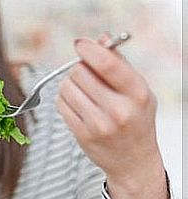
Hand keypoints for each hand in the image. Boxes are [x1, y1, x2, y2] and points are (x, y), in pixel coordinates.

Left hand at [55, 33, 164, 188]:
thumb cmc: (136, 120)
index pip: (107, 64)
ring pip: (66, 87)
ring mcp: (98, 125)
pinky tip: (78, 104)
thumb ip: (119, 63)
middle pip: (79, 72)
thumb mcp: (138, 90)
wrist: (133, 161)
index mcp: (137, 93)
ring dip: (70, 84)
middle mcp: (118, 110)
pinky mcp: (82, 135)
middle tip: (86, 74)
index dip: (89, 49)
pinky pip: (60, 104)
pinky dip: (65, 99)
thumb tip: (100, 38)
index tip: (81, 44)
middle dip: (79, 68)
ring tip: (83, 92)